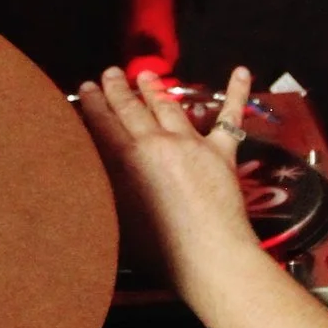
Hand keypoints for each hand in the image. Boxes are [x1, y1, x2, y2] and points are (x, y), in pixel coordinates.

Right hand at [75, 63, 258, 289]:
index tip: (86, 87)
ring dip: (156, 89)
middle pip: (132, 109)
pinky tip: (241, 71)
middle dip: (119, 89)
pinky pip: (230, 118)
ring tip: (146, 76)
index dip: (93, 103)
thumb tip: (98, 170)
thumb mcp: (117, 217)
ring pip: (170, 107)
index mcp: (125, 160)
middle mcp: (156, 143)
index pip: (103, 123)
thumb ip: (107, 187)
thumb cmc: (157, 251)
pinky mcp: (220, 151)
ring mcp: (191, 143)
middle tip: (110, 72)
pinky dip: (236, 93)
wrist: (207, 256)